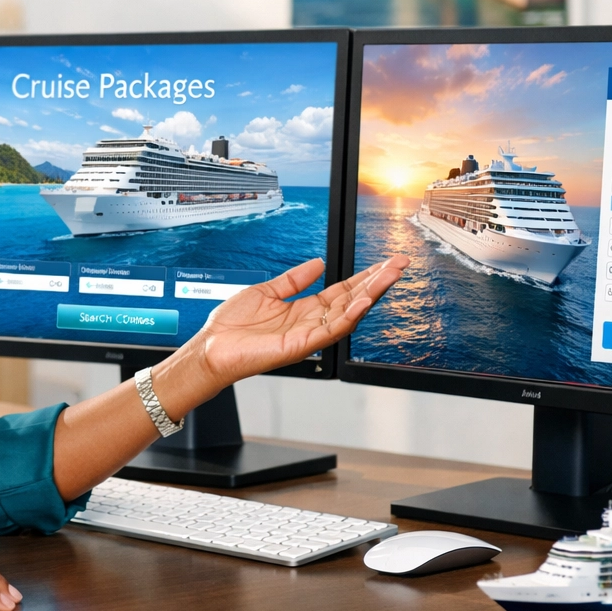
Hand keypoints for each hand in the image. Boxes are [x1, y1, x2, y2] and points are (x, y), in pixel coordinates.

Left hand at [158, 256, 408, 404]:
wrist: (211, 348)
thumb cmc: (233, 325)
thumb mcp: (268, 291)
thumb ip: (295, 279)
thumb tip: (318, 263)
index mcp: (304, 309)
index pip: (343, 290)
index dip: (365, 276)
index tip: (385, 263)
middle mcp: (311, 322)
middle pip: (352, 299)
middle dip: (378, 281)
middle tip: (400, 263)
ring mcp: (308, 335)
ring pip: (348, 313)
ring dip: (371, 294)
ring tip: (390, 275)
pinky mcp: (300, 346)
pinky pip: (330, 330)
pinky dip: (348, 315)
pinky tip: (363, 300)